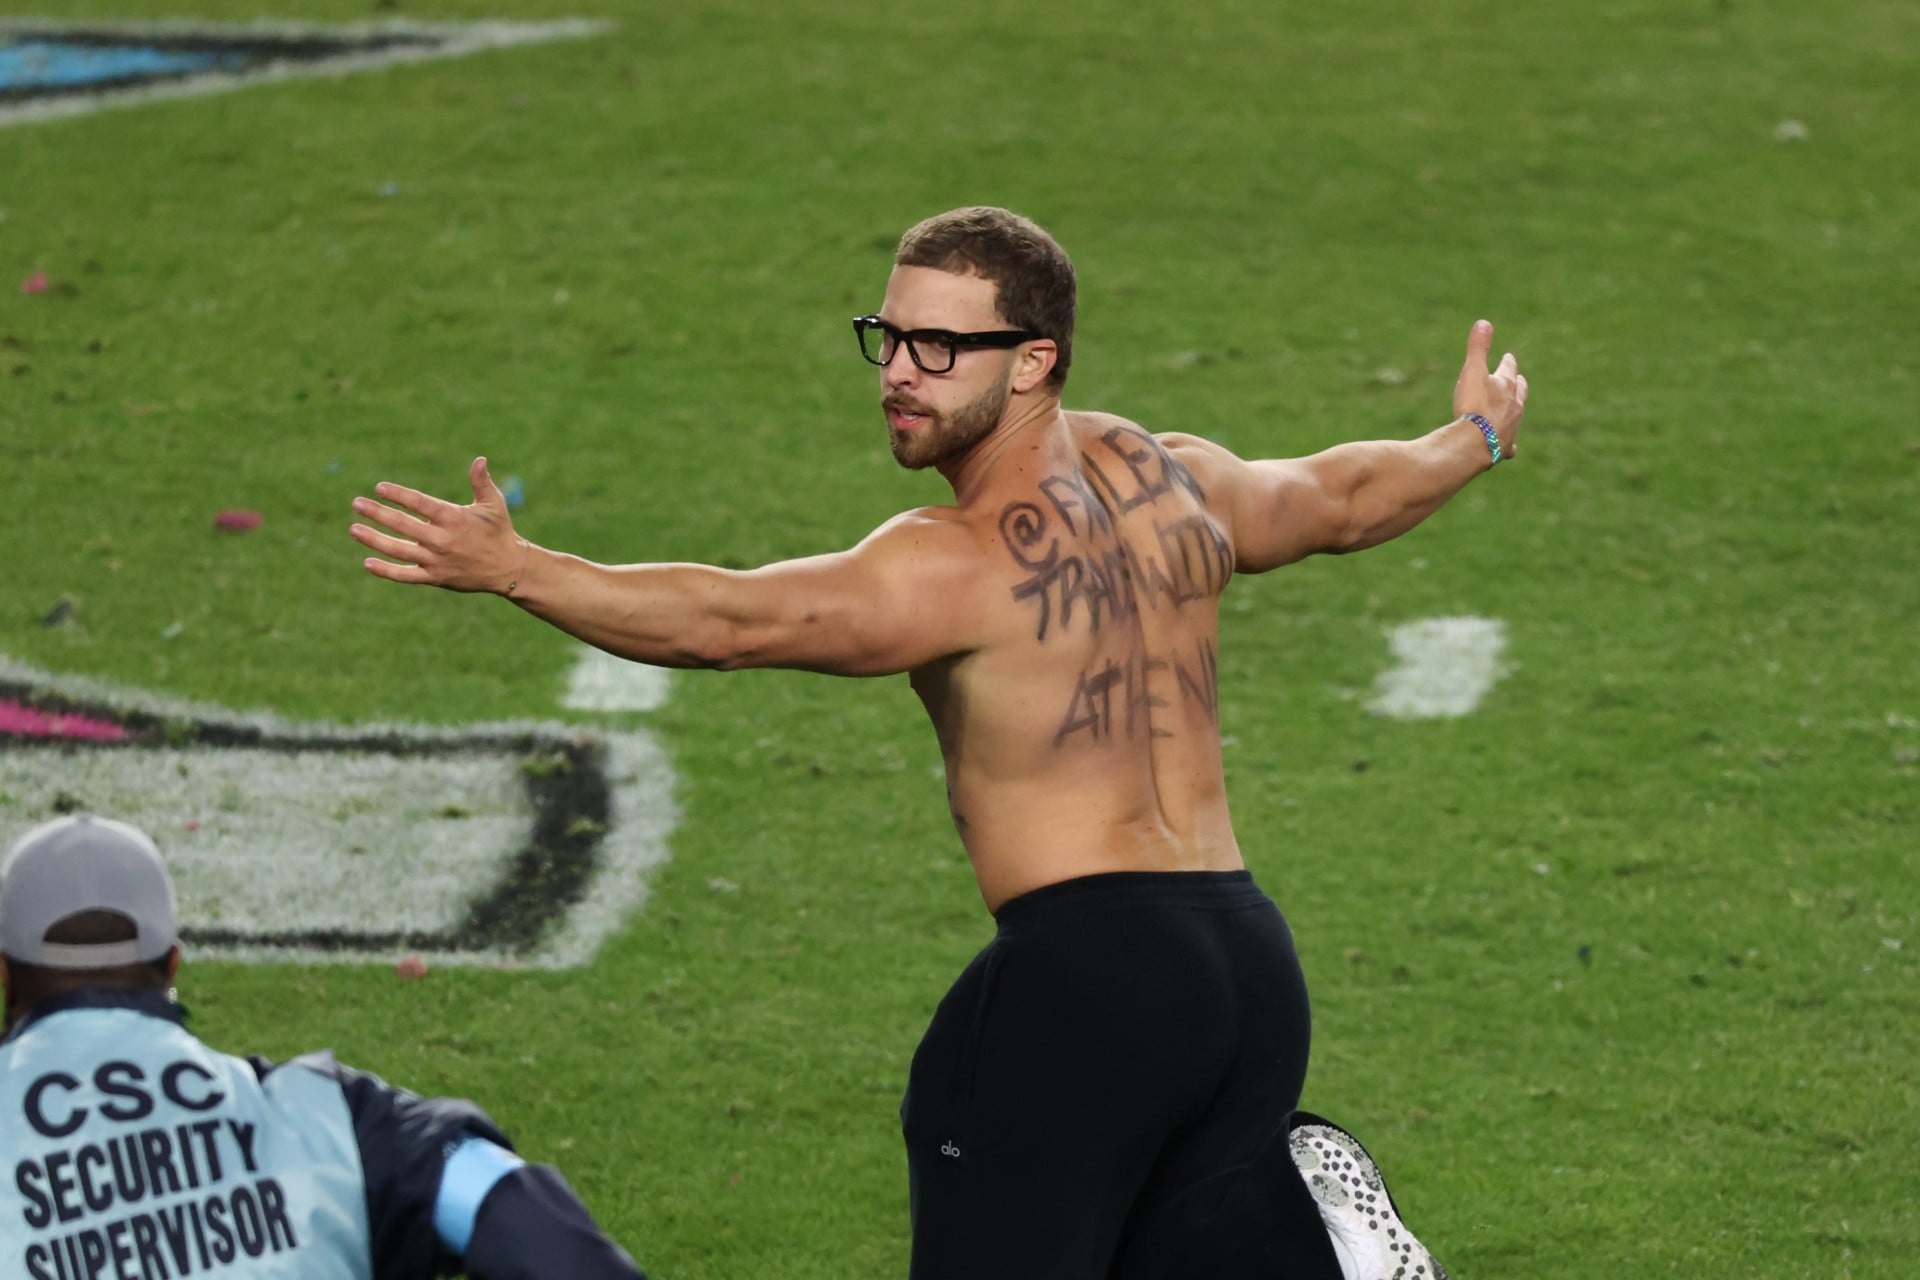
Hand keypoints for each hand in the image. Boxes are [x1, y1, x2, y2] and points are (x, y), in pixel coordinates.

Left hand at [350, 457, 526, 593]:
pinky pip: (406, 575)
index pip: (420, 504)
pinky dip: (386, 571)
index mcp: (454, 519)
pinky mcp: (435, 577)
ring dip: (374, 539)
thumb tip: (479, 459)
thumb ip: (481, 482)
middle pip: (403, 525)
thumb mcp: (494, 504)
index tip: (379, 487)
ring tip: (354, 529)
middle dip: (378, 513)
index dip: (399, 495)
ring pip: (399, 550)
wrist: (509, 568)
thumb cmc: (500, 531)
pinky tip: (367, 563)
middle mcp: (442, 540)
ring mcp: (437, 560)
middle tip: (356, 504)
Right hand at [1452, 319, 1527, 458]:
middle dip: (1518, 383)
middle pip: (1519, 391)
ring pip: (1517, 415)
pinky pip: (1510, 445)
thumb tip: (1484, 322)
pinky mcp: (1505, 447)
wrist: (1475, 443)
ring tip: (1515, 407)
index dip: (1508, 363)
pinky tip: (1512, 447)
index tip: (1509, 357)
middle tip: (1519, 379)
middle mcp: (1514, 406)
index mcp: (1506, 386)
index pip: (1509, 369)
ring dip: (1516, 409)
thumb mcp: (1472, 372)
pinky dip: (1510, 444)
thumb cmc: (1472, 406)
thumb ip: (1478, 348)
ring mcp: (1512, 427)